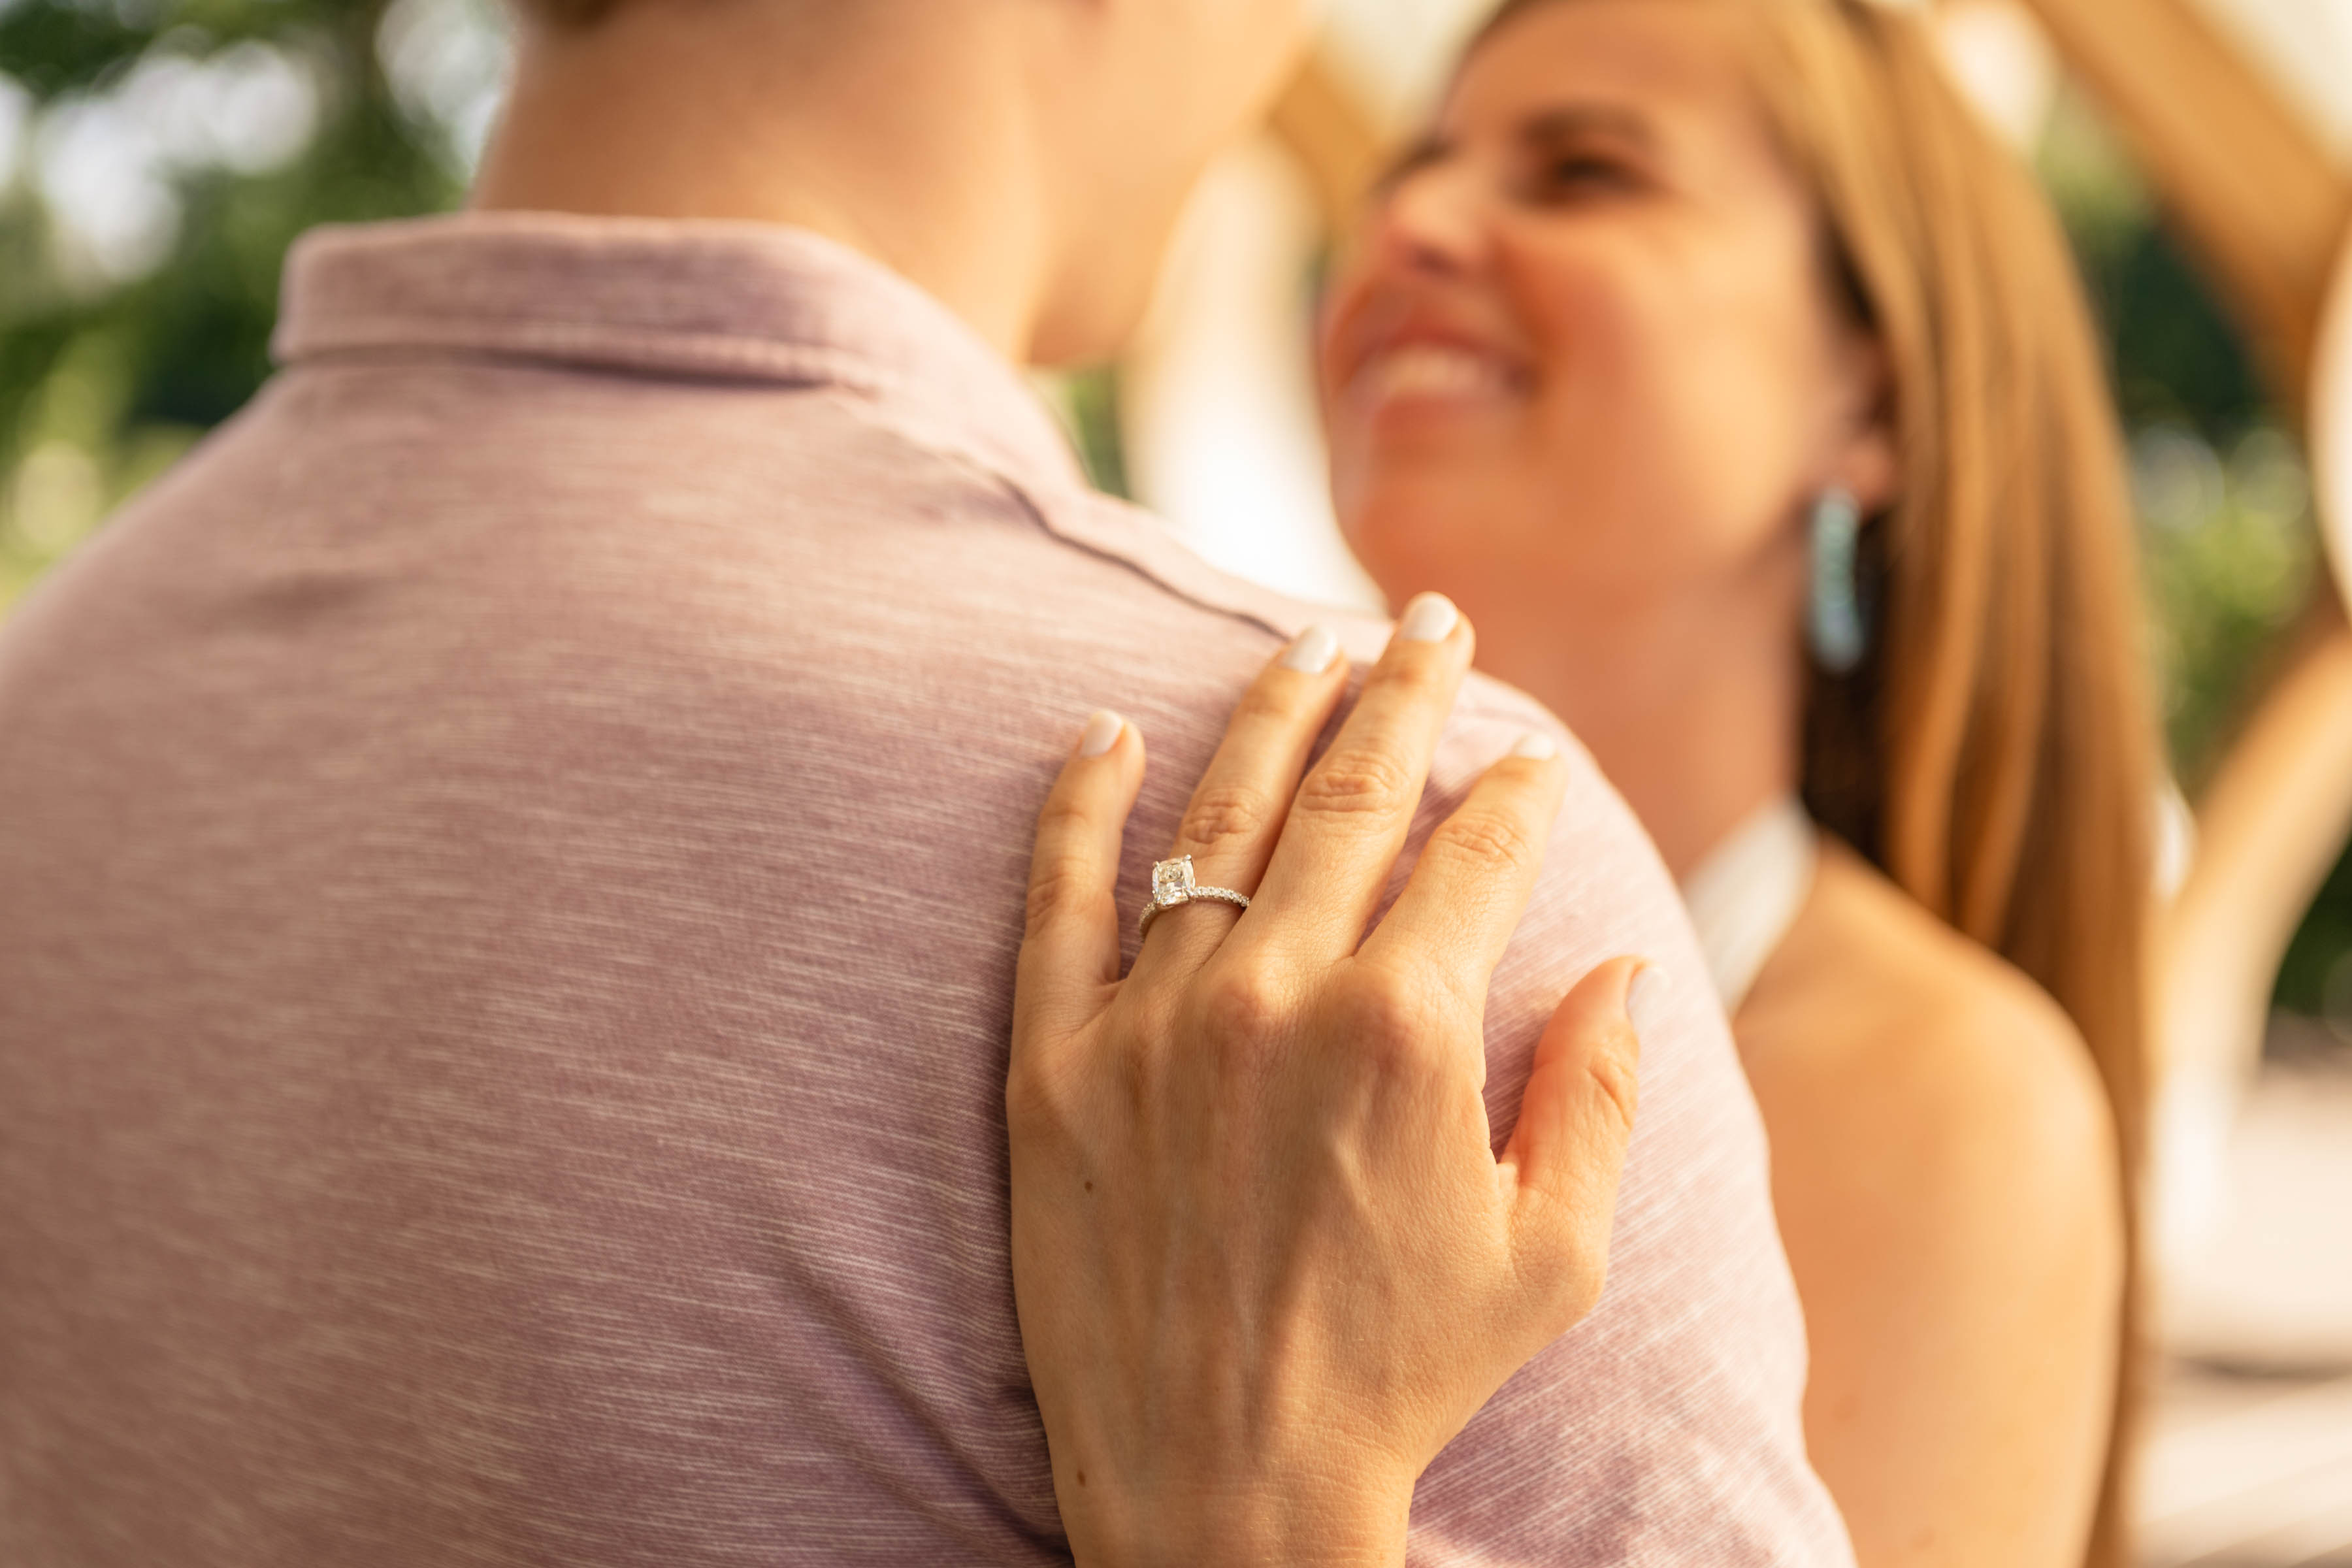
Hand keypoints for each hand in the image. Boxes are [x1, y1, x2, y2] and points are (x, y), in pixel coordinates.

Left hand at [1008, 597, 1647, 1567]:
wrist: (1220, 1487)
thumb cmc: (1404, 1375)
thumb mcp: (1553, 1255)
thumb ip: (1601, 1094)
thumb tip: (1628, 966)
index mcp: (1409, 1029)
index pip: (1476, 851)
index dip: (1516, 788)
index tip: (1530, 757)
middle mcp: (1277, 994)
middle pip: (1352, 792)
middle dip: (1407, 690)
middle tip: (1432, 623)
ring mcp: (1153, 1022)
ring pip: (1216, 814)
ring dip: (1270, 711)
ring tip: (1306, 641)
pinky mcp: (1053, 1066)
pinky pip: (1058, 900)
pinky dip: (1078, 804)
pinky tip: (1105, 730)